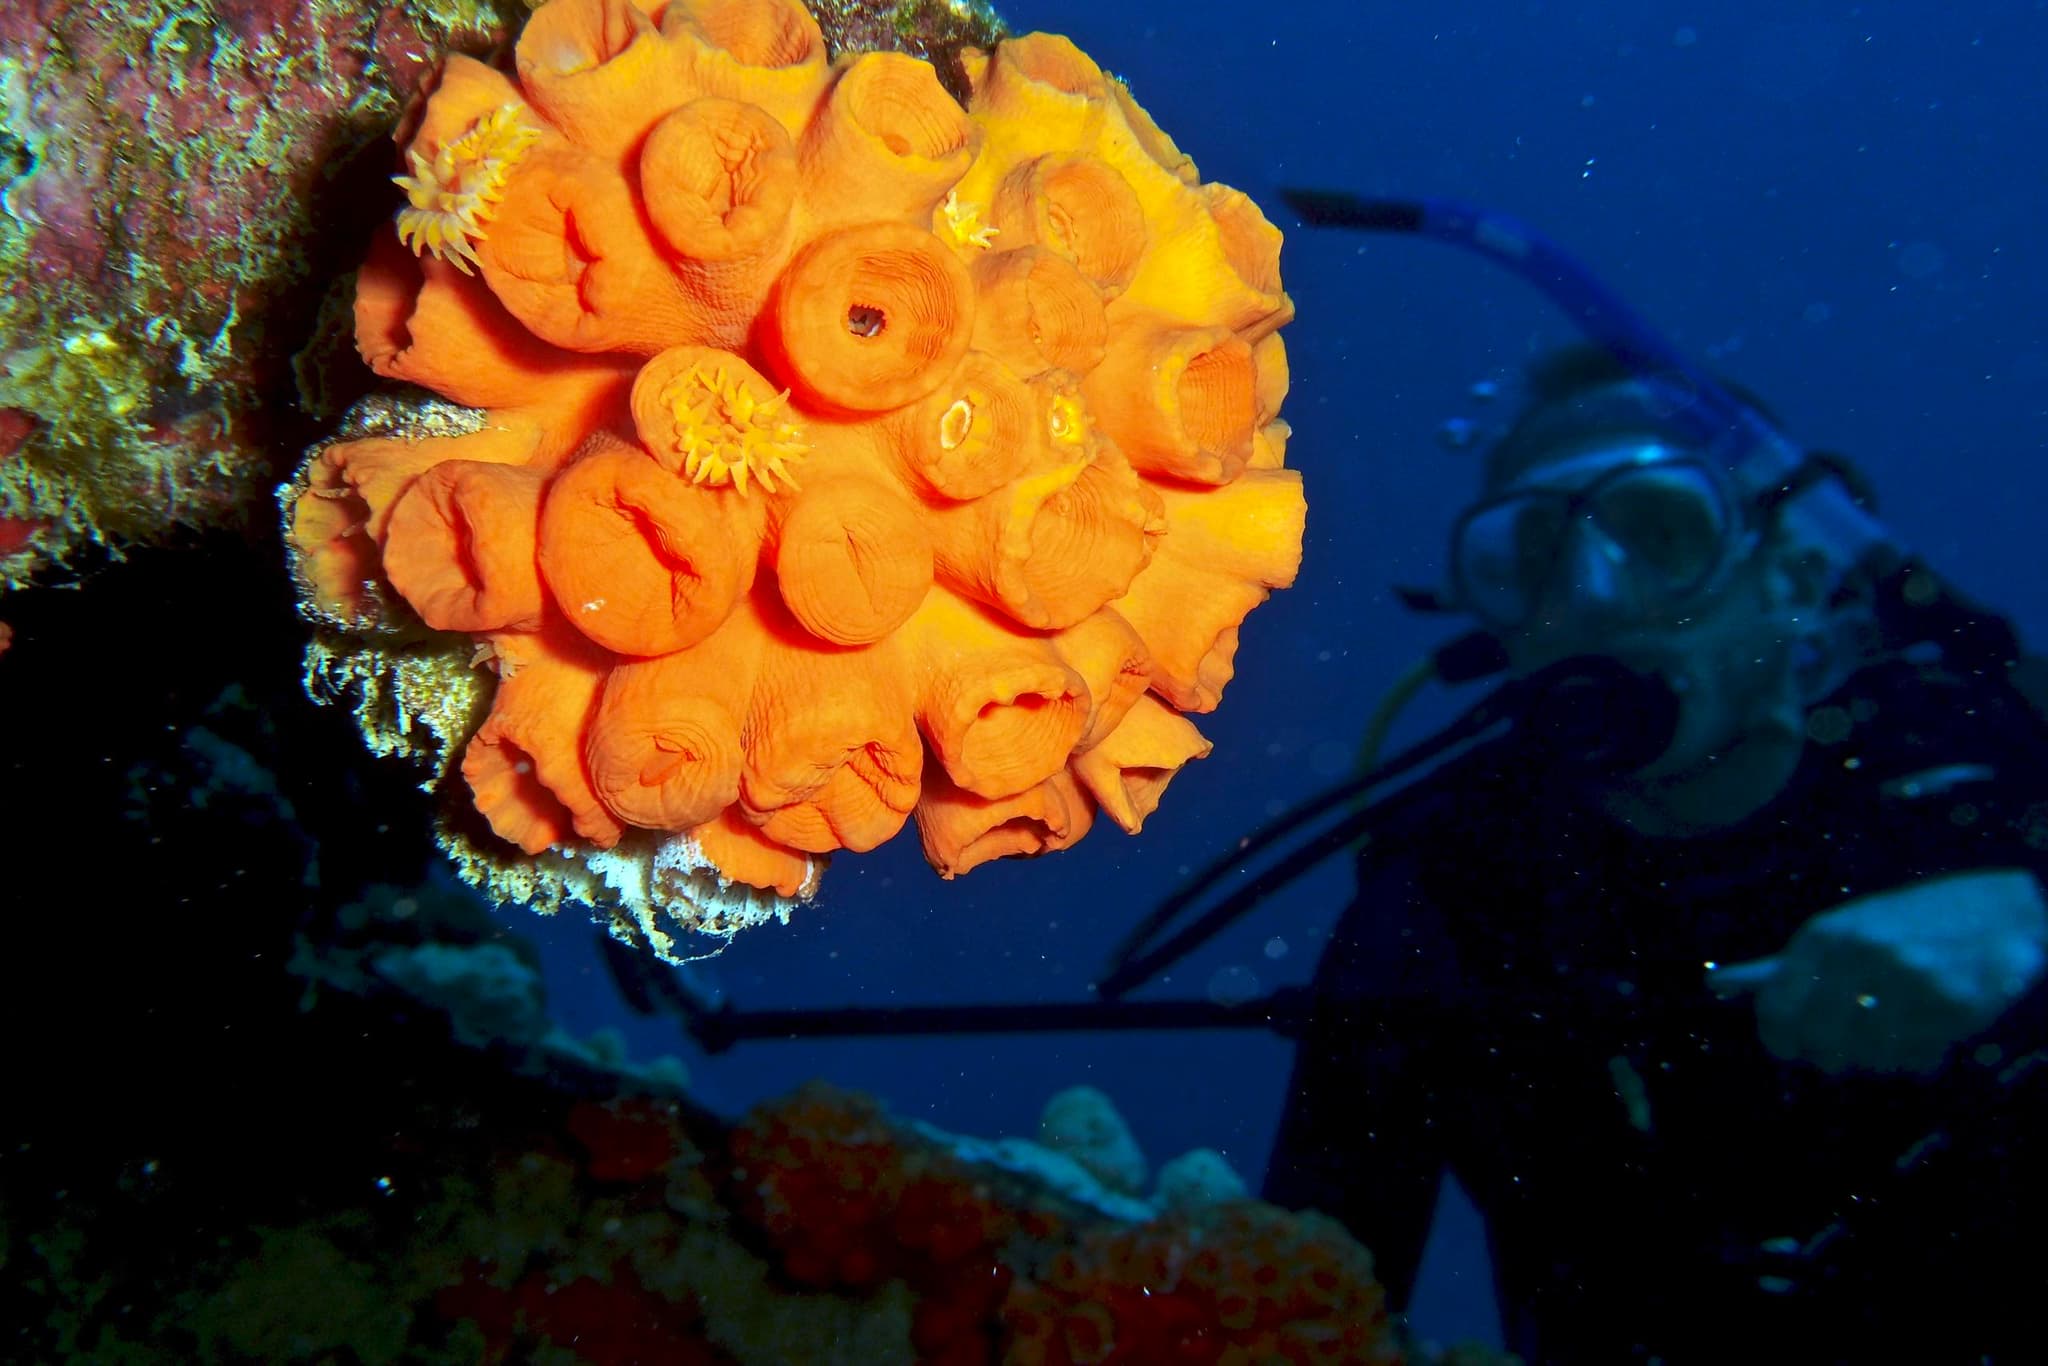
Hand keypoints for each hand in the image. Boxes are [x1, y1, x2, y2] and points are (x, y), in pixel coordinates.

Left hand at [1706, 869, 2047, 1075]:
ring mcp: (1910, 978)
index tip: (1793, 1047)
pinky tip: (1927, 1028)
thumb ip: (1776, 968)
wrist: (1998, 910)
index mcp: (1824, 936)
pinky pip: (1917, 1060)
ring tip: (1894, 1027)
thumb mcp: (1835, 934)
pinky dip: (1919, 1056)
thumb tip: (1712, 985)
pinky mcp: (1953, 1003)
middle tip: (1850, 1041)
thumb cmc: (1902, 926)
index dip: (1780, 1041)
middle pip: (1821, 1045)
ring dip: (1879, 1056)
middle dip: (1831, 1054)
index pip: (1777, 1012)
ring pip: (1870, 1058)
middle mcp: (1862, 954)